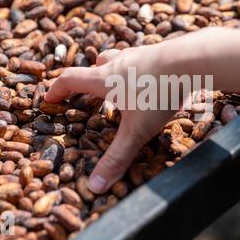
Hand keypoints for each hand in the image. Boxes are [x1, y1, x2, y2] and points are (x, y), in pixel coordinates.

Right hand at [44, 44, 176, 193]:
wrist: (190, 61)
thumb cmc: (158, 94)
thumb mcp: (136, 131)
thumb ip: (117, 157)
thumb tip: (95, 186)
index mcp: (105, 79)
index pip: (71, 79)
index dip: (57, 89)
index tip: (49, 97)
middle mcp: (119, 63)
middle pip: (97, 65)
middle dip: (89, 78)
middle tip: (89, 93)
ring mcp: (140, 54)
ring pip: (120, 59)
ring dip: (116, 71)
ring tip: (122, 87)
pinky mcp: (160, 52)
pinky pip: (143, 60)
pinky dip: (140, 70)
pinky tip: (153, 82)